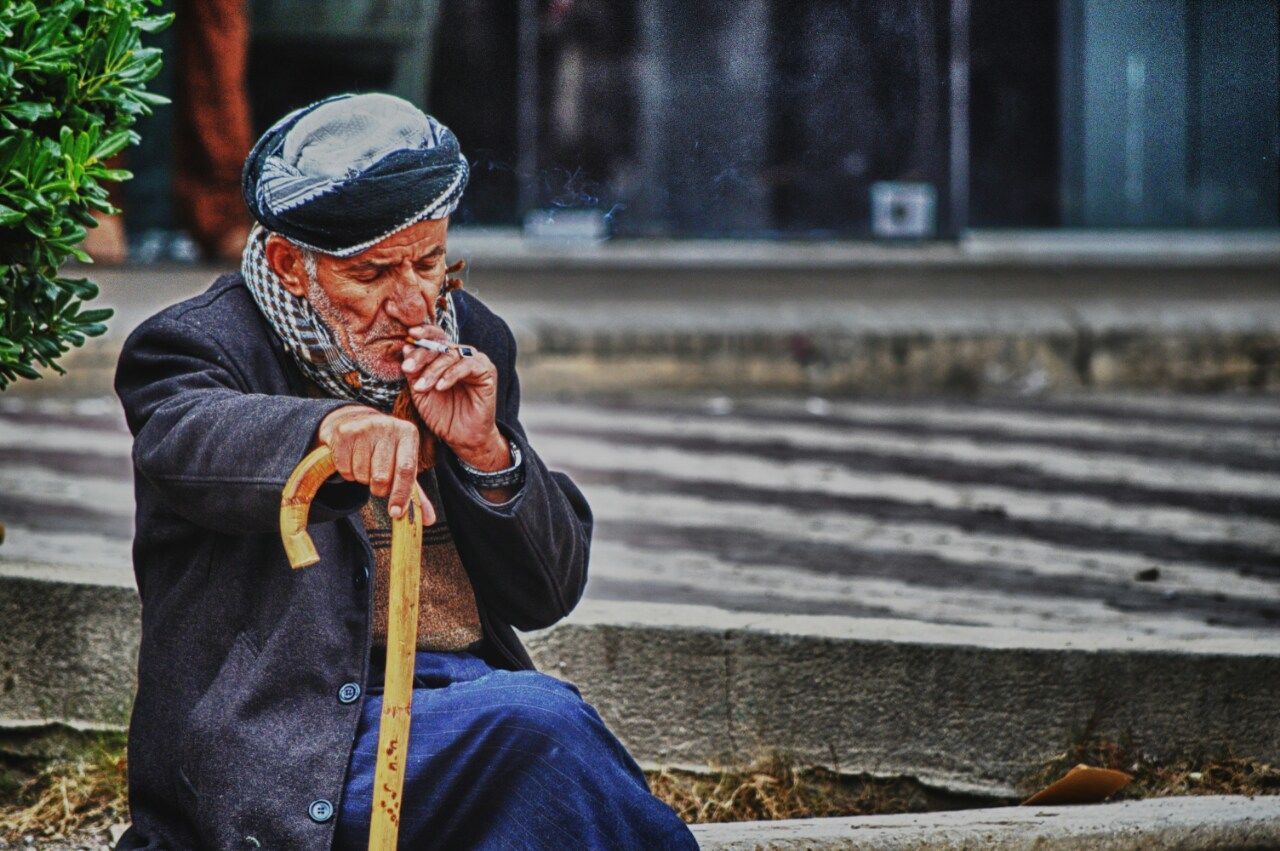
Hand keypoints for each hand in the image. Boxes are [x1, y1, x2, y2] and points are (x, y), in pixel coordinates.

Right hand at [315, 405, 435, 522]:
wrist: (357, 421)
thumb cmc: (386, 449)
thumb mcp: (403, 463)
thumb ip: (415, 492)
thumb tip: (429, 520)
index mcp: (408, 433)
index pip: (406, 470)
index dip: (401, 494)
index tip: (395, 513)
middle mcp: (388, 426)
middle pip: (382, 477)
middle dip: (379, 488)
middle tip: (379, 480)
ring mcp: (365, 428)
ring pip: (362, 474)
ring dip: (363, 478)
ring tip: (366, 464)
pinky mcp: (344, 433)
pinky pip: (345, 469)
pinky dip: (348, 473)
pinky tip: (353, 459)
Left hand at [400, 325, 509, 471]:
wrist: (461, 437)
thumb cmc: (442, 414)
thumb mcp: (421, 392)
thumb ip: (414, 371)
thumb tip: (406, 347)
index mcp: (445, 356)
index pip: (435, 337)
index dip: (423, 333)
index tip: (409, 335)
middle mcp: (461, 355)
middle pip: (440, 345)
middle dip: (421, 356)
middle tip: (407, 368)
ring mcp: (475, 361)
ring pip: (451, 355)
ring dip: (433, 370)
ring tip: (421, 387)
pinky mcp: (487, 371)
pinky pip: (467, 365)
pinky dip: (451, 375)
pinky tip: (440, 387)